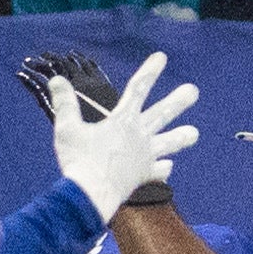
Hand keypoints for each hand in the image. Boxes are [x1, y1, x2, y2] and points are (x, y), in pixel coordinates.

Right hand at [41, 48, 200, 215]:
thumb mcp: (66, 128)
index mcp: (122, 121)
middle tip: (193, 91)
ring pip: (168, 143)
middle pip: (162, 114)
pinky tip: (168, 167)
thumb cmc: (78, 161)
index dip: (150, 71)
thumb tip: (57, 80)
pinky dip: (163, 168)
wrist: (91, 195)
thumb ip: (65, 103)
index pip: (138, 89)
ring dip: (181, 137)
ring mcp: (145, 157)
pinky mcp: (144, 176)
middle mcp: (139, 136)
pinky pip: (159, 171)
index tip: (162, 57)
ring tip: (195, 133)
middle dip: (178, 101)